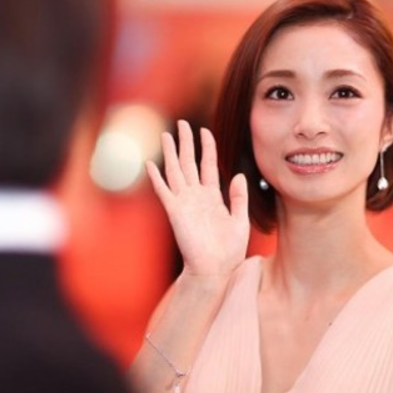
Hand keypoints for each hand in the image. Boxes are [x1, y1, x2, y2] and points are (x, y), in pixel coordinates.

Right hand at [146, 120, 249, 277]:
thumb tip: (238, 175)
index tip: (206, 131)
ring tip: (166, 134)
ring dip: (171, 153)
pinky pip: (164, 191)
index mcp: (213, 197)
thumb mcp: (241, 220)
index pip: (208, 166)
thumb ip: (239, 197)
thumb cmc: (229, 250)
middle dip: (186, 143)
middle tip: (182, 123)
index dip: (207, 148)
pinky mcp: (175, 212)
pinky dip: (157, 177)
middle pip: (189, 163)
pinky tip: (151, 163)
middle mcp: (197, 197)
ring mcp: (185, 203)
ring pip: (175, 172)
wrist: (217, 269)